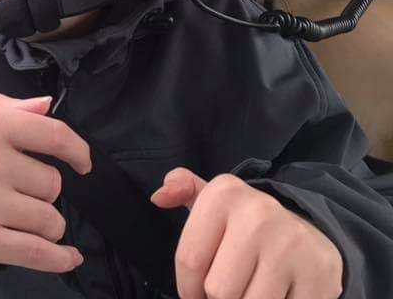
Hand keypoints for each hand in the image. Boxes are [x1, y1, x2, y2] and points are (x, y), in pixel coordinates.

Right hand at [0, 93, 90, 272]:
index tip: (83, 163)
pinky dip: (60, 258)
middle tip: (12, 191)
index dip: (78, 151)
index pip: (55, 134)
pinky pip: (39, 252)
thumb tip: (47, 104)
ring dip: (44, 223)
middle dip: (42, 191)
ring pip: (50, 219)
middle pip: (53, 184)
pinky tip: (68, 256)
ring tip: (15, 216)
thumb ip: (12, 108)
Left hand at [150, 167, 342, 298]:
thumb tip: (159, 197)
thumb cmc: (245, 224)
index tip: (195, 291)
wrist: (311, 230)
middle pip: (218, 290)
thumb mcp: (215, 201)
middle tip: (228, 291)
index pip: (189, 261)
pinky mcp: (320, 278)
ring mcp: (293, 246)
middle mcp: (259, 215)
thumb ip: (181, 190)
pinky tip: (276, 295)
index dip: (187, 288)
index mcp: (224, 195)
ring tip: (249, 292)